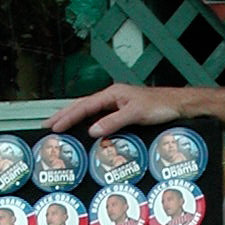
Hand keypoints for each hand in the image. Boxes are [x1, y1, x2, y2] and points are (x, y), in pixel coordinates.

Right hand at [47, 84, 185, 136]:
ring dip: (73, 117)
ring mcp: (116, 103)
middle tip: (47, 126)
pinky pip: (99, 116)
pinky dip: (87, 122)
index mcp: (112, 94)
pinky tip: (84, 129)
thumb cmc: (160, 105)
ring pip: (89, 110)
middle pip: (81, 106)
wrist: (178, 104)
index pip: (83, 106)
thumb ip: (113, 121)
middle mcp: (112, 97)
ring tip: (58, 126)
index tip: (54, 127)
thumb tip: (93, 131)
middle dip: (63, 115)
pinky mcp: (123, 111)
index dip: (67, 117)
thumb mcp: (135, 114)